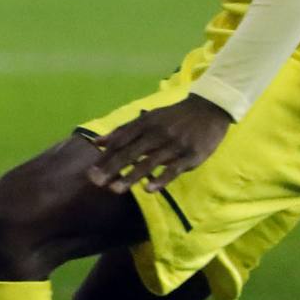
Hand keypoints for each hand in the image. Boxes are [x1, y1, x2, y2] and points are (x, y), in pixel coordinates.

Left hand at [86, 94, 232, 194]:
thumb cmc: (174, 117)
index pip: (120, 141)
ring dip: (131, 176)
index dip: (104, 157)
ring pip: (149, 162)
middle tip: (95, 182)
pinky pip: (174, 169)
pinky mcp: (191, 156)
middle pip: (130, 152)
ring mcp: (174, 145)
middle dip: (111, 168)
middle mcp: (157, 133)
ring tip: (115, 189)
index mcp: (145, 124)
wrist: (209, 109)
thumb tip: (97, 142)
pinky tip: (148, 190)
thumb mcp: (148, 118)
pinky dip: (161, 180)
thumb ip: (123, 131)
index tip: (90, 171)